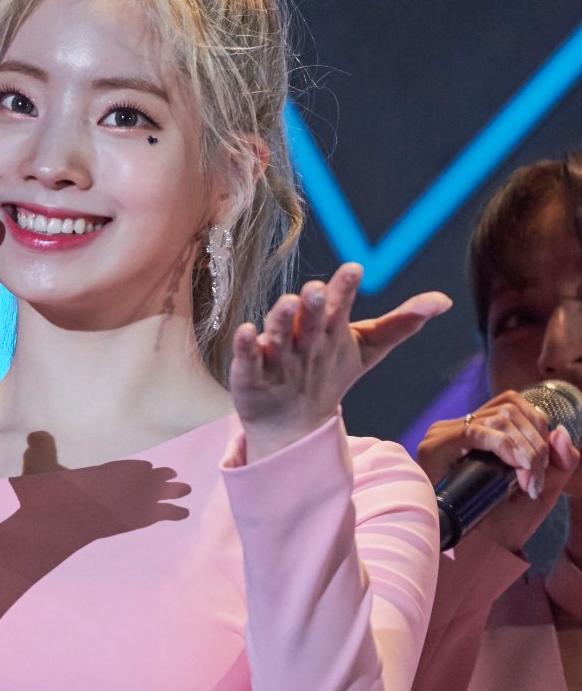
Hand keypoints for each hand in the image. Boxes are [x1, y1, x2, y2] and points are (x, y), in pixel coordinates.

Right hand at [229, 262, 451, 459]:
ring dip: (281, 318)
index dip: (346, 287)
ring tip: (287, 304)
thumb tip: (445, 300)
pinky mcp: (250, 374)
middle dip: (313, 303)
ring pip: (279, 334)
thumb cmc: (329, 372)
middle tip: (317, 289)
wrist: (293, 421)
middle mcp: (302, 335)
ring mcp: (275, 353)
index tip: (355, 269)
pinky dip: (246, 347)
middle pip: (310, 318)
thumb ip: (400, 323)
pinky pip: (248, 360)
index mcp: (329, 326)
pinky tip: (247, 332)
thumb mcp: (367, 349)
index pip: (340, 303)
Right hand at [417, 394, 578, 551]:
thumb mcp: (544, 488)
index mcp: (479, 432)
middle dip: (534, 440)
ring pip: (498, 418)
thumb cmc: (506, 524)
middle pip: (509, 408)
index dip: (537, 424)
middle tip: (536, 477)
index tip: (543, 462)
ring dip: (523, 446)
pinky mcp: (435, 447)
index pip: (511, 405)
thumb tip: (561, 431)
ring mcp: (443, 435)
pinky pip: (477, 432)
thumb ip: (561, 461)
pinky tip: (515, 468)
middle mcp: (458, 428)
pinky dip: (505, 447)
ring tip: (526, 478)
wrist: (478, 552)